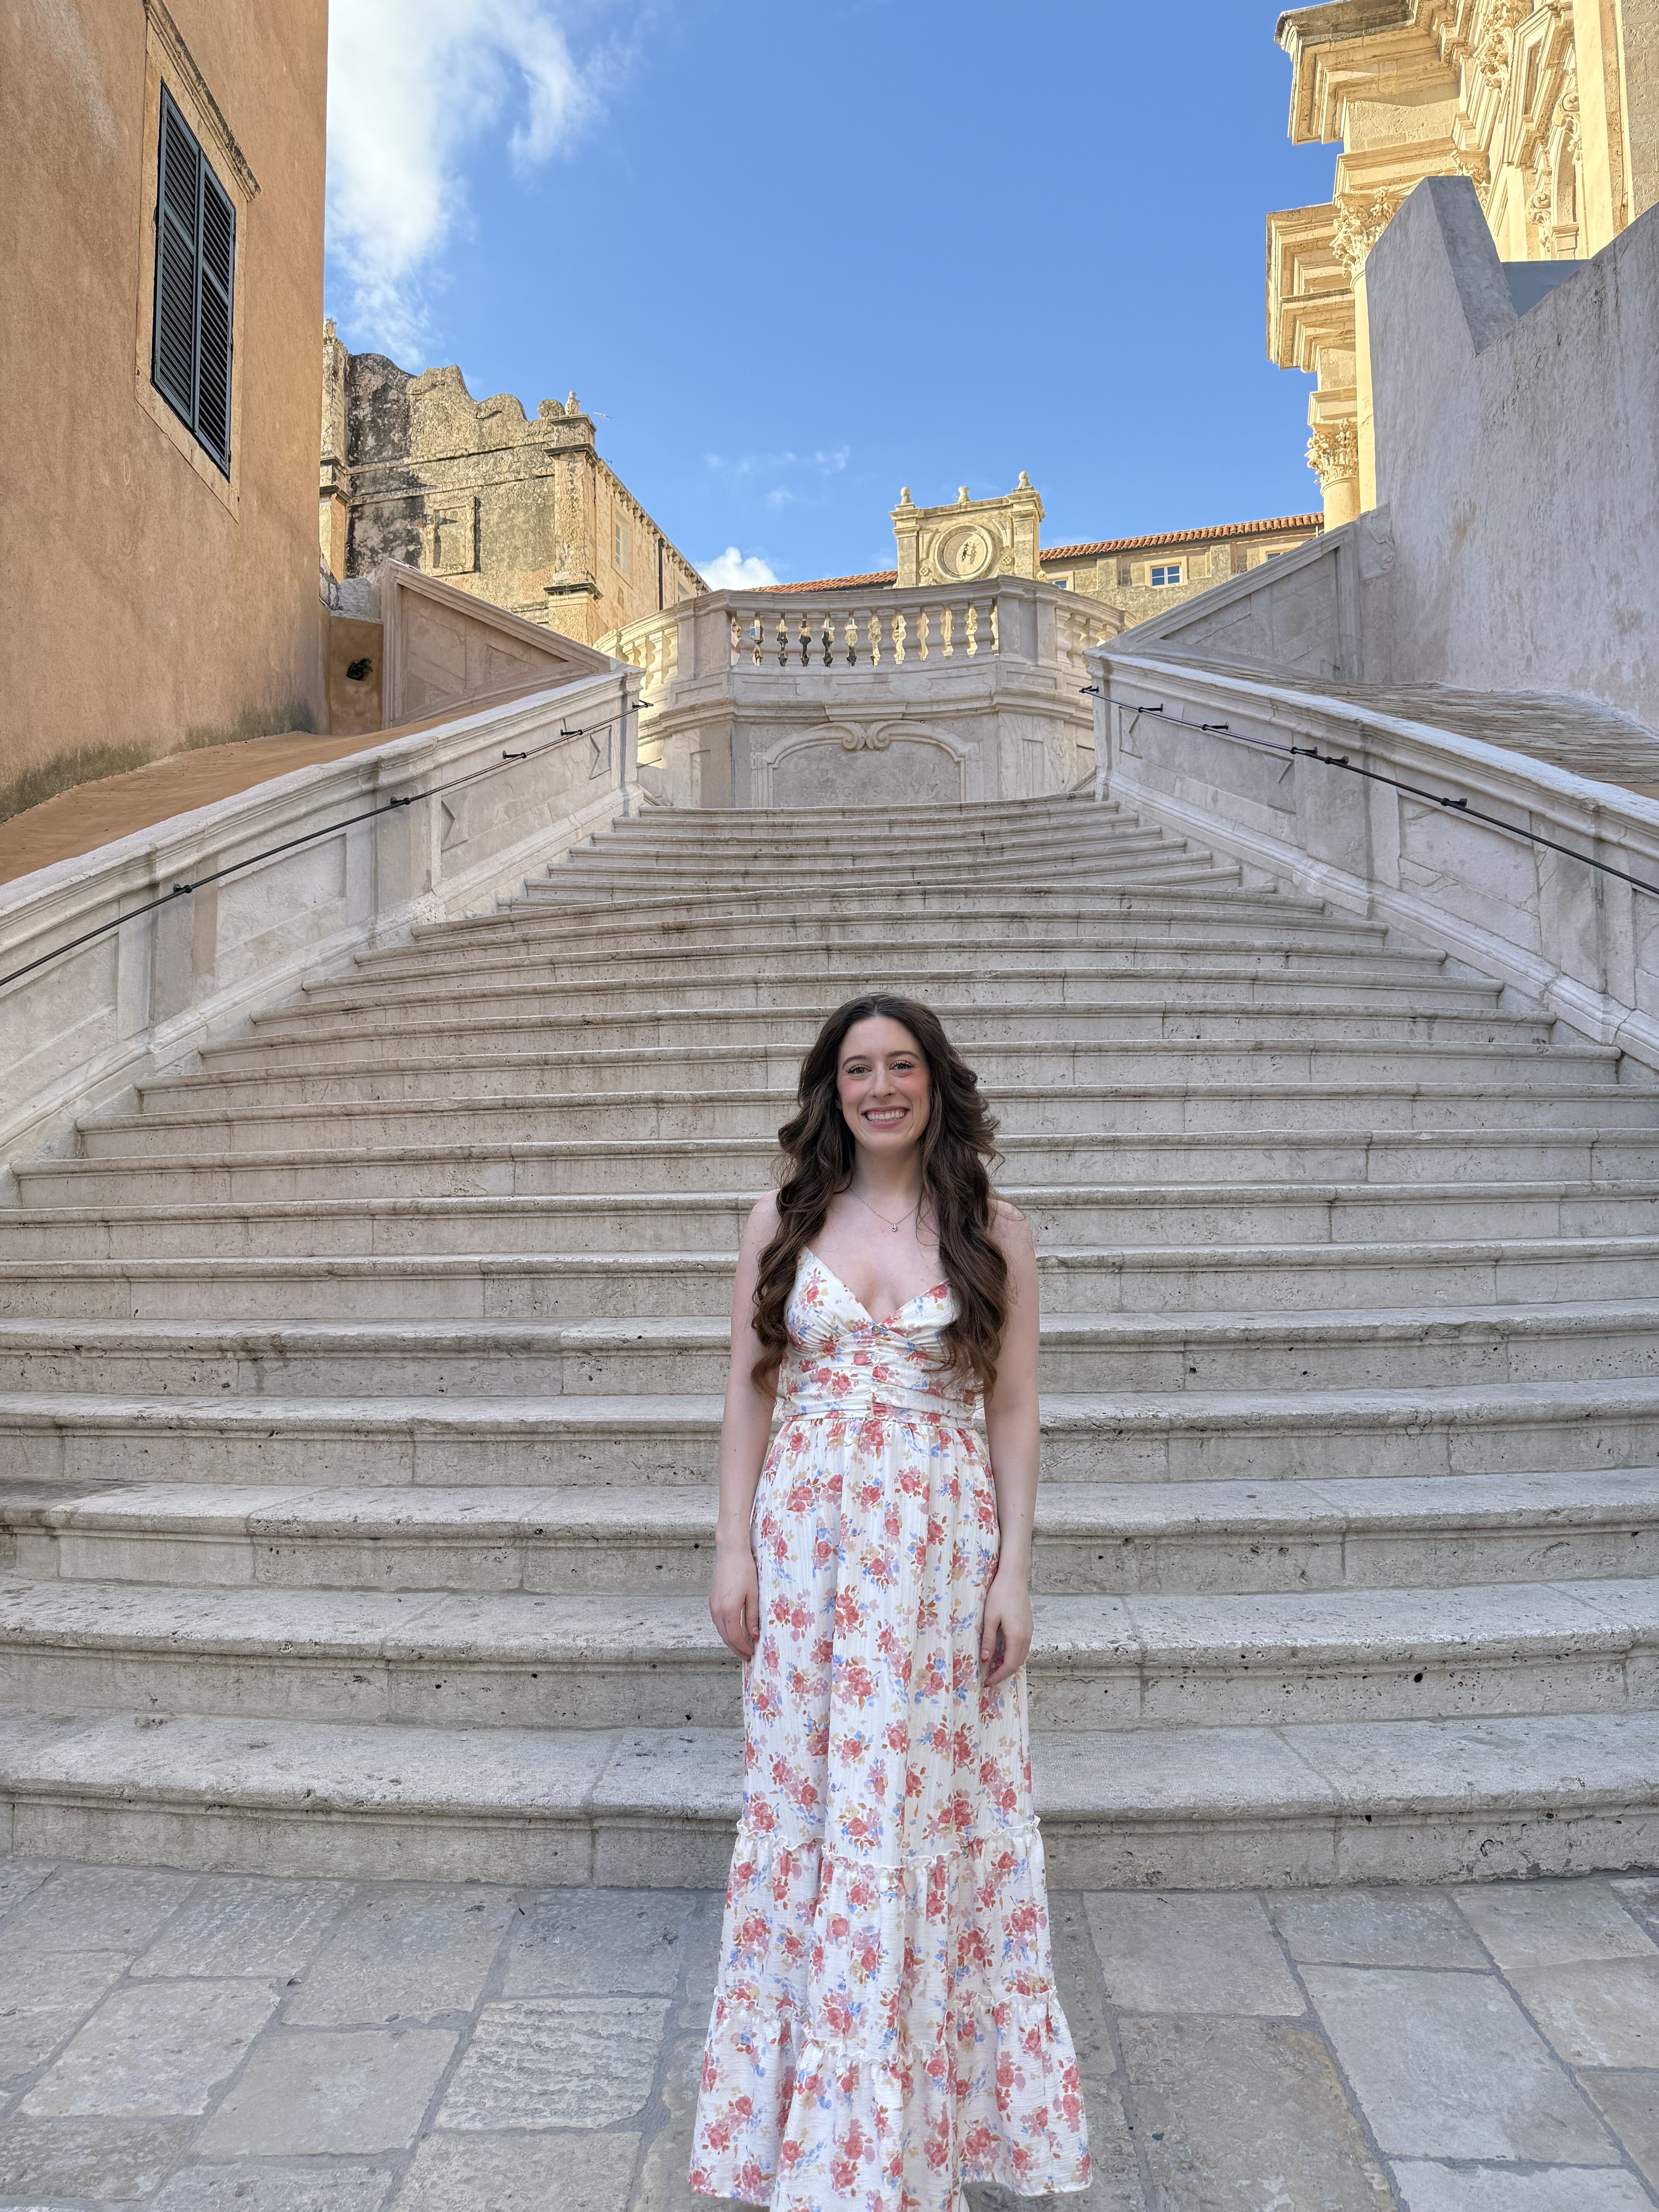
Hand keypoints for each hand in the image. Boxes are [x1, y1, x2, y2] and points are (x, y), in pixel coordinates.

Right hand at [710, 1540, 760, 1658]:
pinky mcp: (712, 1600)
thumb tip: (754, 1635)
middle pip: (726, 1637)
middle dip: (737, 1648)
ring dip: (731, 1640)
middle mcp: (717, 1610)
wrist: (730, 1552)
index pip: (736, 1637)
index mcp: (729, 1609)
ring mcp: (713, 1605)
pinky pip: (718, 1621)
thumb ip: (752, 1617)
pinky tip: (734, 1631)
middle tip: (747, 1656)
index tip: (753, 1653)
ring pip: (720, 1630)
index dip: (744, 1648)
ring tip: (742, 1646)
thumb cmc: (745, 1570)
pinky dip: (726, 1630)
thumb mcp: (753, 1594)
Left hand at [980, 1566, 1031, 1688]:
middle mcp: (1027, 1636)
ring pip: (1021, 1655)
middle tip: (989, 1678)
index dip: (998, 1676)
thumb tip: (986, 1660)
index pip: (1010, 1665)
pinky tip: (1002, 1653)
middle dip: (1004, 1673)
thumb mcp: (990, 1617)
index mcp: (1017, 1636)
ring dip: (1009, 1664)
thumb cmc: (1000, 1594)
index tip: (986, 1682)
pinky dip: (1013, 1654)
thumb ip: (989, 1640)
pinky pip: (1023, 1647)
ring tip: (994, 1668)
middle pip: (1018, 1663)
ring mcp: (1029, 1630)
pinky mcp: (1028, 1625)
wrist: (1014, 1576)